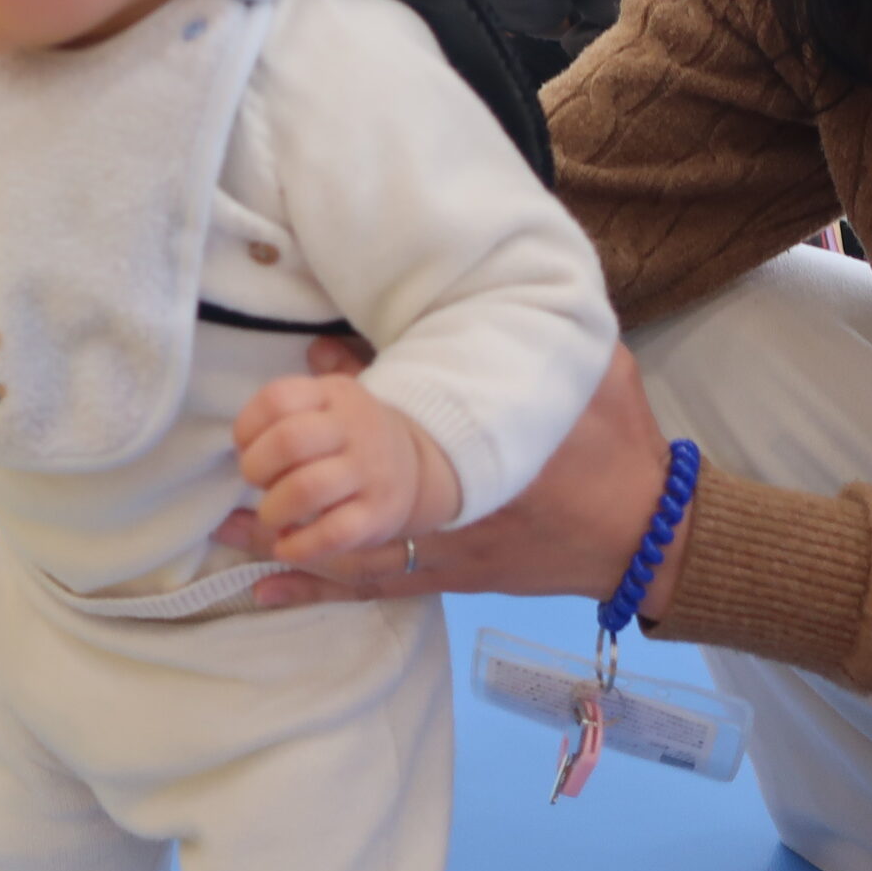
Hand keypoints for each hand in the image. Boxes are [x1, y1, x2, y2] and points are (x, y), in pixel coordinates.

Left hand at [215, 343, 691, 612]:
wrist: (647, 533)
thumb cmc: (620, 450)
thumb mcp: (596, 376)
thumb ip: (546, 339)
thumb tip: (509, 285)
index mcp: (484, 451)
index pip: (405, 427)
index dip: (353, 403)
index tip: (311, 372)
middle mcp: (453, 506)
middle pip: (356, 499)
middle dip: (294, 486)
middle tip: (235, 470)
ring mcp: (448, 547)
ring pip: (352, 549)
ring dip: (287, 537)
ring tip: (224, 529)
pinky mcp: (450, 573)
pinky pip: (372, 584)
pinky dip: (318, 583)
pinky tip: (267, 585)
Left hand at [235, 374, 460, 565]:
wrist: (421, 467)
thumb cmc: (354, 433)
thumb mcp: (335, 396)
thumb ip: (308, 384)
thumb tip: (317, 348)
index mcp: (336, 395)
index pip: (278, 398)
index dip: (247, 425)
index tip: (242, 444)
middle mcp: (354, 429)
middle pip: (288, 441)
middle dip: (255, 467)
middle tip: (255, 480)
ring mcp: (369, 473)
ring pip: (306, 489)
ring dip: (273, 508)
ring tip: (270, 514)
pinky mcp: (378, 515)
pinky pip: (333, 533)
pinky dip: (299, 544)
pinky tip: (286, 544)